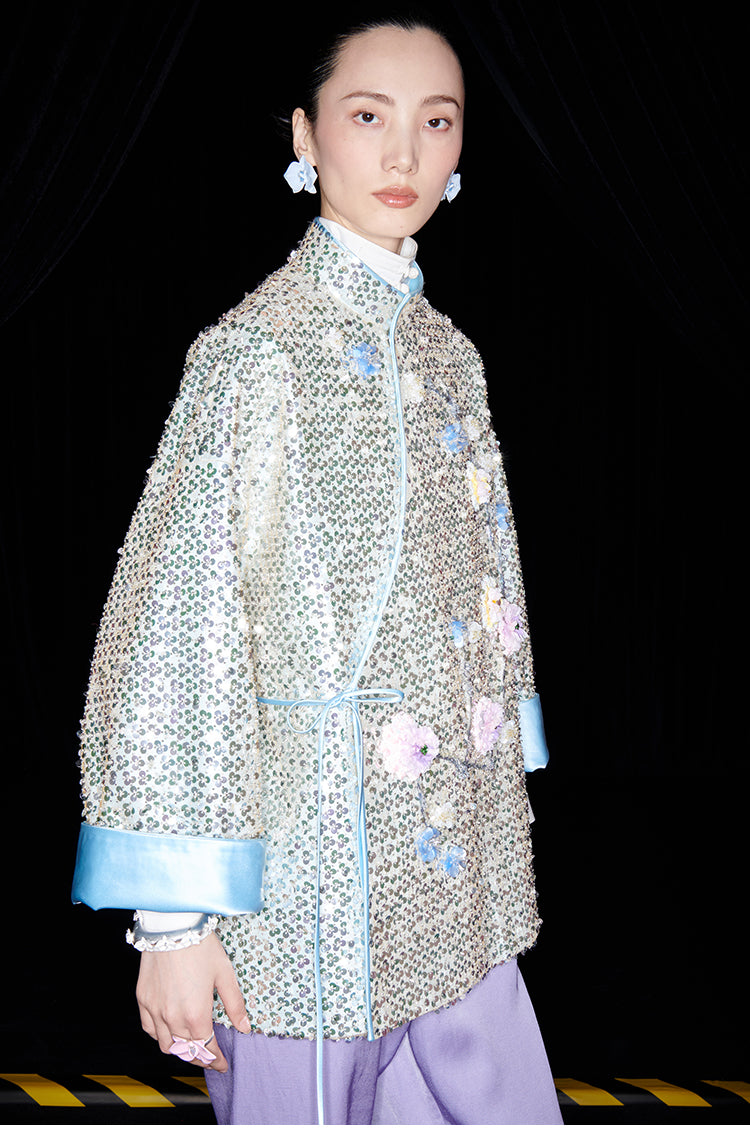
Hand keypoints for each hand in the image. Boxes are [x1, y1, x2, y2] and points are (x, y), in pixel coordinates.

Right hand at [136, 932, 250, 1071]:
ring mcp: (155, 1009)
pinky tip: (169, 1031)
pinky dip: (160, 1035)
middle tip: (210, 1056)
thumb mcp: (224, 974)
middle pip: (186, 1050)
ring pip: (165, 1044)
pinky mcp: (143, 999)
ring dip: (179, 1050)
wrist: (173, 927)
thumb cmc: (200, 947)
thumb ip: (234, 1004)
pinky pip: (149, 1029)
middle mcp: (173, 1017)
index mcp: (196, 1014)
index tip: (222, 1063)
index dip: (216, 1059)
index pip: (206, 1048)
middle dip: (200, 1057)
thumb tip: (245, 1027)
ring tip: (190, 1046)